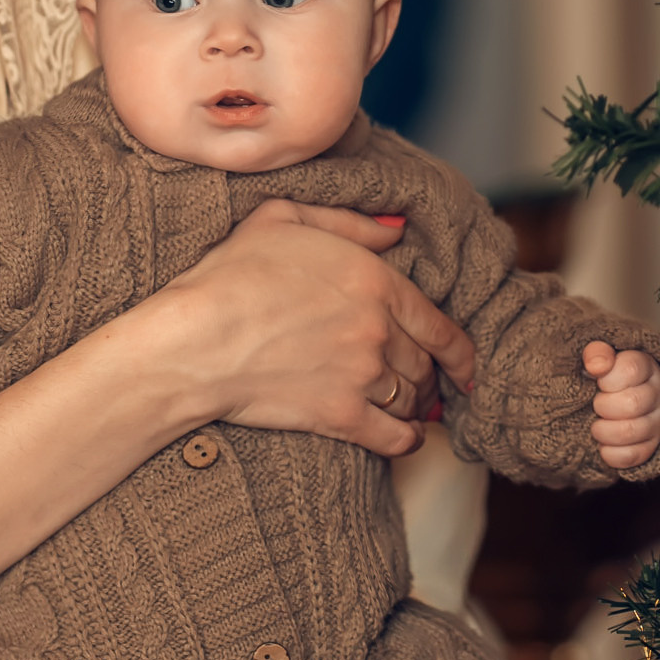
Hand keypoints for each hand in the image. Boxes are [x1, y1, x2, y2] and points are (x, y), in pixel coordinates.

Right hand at [146, 198, 475, 457]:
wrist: (194, 338)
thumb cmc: (230, 274)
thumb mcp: (284, 218)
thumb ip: (348, 222)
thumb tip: (396, 231)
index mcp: (375, 281)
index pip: (441, 325)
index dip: (461, 352)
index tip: (465, 367)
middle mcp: (379, 329)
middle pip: (426, 365)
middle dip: (430, 378)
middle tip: (424, 385)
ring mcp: (362, 375)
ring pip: (413, 400)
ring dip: (416, 406)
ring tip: (407, 408)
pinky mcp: (340, 416)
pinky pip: (394, 437)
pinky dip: (407, 441)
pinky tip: (406, 438)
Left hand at [583, 341, 659, 470]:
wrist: (615, 399)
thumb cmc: (605, 374)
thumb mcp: (599, 355)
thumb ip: (597, 352)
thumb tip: (595, 365)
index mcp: (645, 366)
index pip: (631, 369)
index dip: (608, 378)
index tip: (599, 380)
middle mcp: (657, 393)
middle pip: (632, 403)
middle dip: (603, 405)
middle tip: (596, 404)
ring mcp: (658, 422)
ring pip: (632, 431)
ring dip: (603, 431)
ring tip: (596, 425)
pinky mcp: (652, 447)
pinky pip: (631, 455)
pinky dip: (610, 453)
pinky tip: (603, 444)